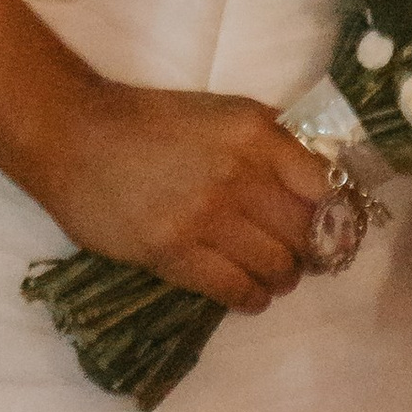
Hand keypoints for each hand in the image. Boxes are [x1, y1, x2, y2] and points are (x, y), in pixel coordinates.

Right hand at [38, 77, 331, 313]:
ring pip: (277, 267)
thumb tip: (319, 181)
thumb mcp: (223, 112)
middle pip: (306, 233)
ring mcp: (206, 216)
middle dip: (312, 252)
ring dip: (283, 278)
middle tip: (304, 257)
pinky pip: (236, 290)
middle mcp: (239, 173)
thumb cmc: (152, 121)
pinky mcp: (174, 254)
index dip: (335, 214)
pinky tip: (250, 294)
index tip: (333, 226)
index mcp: (256, 132)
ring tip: (274, 276)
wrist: (76, 137)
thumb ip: (270, 142)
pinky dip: (253, 299)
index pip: (325, 186)